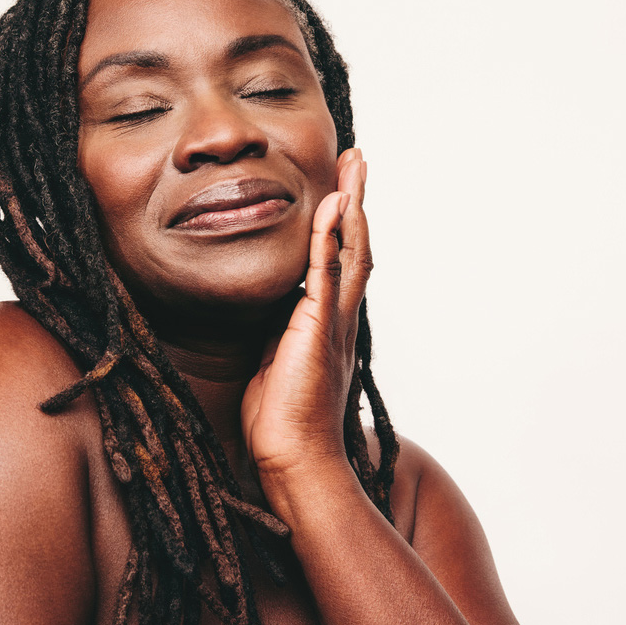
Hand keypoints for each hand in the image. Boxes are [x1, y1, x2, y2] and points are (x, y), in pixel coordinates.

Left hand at [240, 147, 371, 477]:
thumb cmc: (281, 423)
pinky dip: (331, 238)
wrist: (294, 462)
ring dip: (352, 207)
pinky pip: (326, 274)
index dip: (342, 226)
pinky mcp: (318, 330)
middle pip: (356, 247)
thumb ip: (278, 336)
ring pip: (352, 252)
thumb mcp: (276, 364)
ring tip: (354, 167)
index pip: (340, 263)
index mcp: (328, 326)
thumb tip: (268, 321)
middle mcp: (340, 319)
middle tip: (357, 162)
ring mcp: (333, 323)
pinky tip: (333, 206)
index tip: (340, 191)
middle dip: (356, 202)